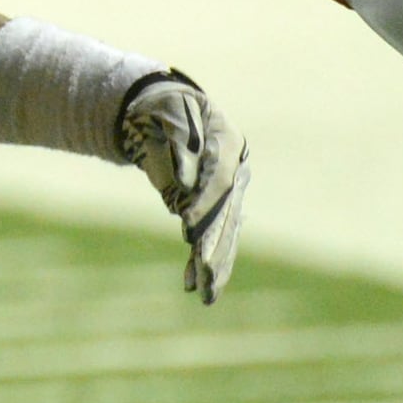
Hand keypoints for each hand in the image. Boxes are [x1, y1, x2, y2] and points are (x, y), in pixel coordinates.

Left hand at [120, 72, 247, 303]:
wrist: (169, 109)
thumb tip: (185, 183)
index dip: (206, 202)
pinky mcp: (212, 208)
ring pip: (223, 233)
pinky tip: (190, 285)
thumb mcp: (170, 113)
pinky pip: (210, 237)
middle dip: (216, 244)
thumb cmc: (167, 107)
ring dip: (214, 265)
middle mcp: (234, 171)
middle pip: (227, 213)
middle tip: (206, 272)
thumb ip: (180, 141)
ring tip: (206, 295)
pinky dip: (200, 262)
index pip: (220, 178)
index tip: (186, 225)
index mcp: (227, 142)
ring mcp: (227, 193)